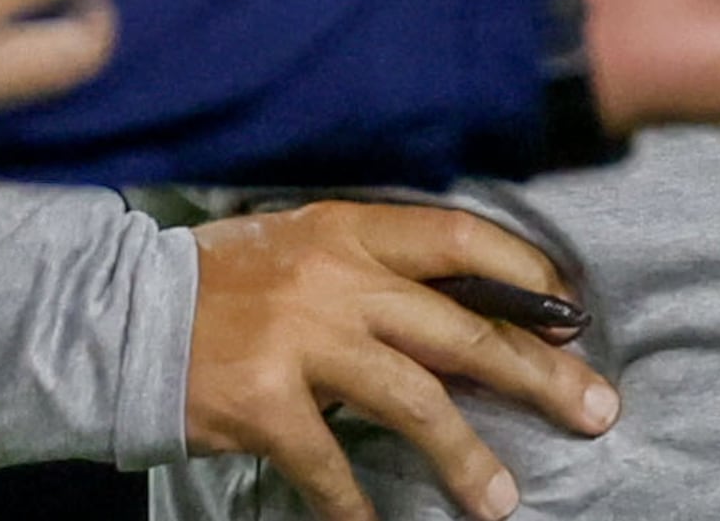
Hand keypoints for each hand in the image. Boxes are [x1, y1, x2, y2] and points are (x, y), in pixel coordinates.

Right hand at [187, 200, 617, 520]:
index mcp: (350, 228)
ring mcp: (300, 339)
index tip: (572, 317)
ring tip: (502, 500)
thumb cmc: (226, 284)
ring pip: (413, 400)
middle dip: (538, 374)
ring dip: (465, 456)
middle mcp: (335, 277)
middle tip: (596, 409)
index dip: (525, 276)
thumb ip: (377, 269)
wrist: (123, 315)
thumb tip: (473, 311)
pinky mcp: (264, 400)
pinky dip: (357, 504)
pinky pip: (329, 464)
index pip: (460, 238)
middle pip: (461, 329)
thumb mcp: (305, 249)